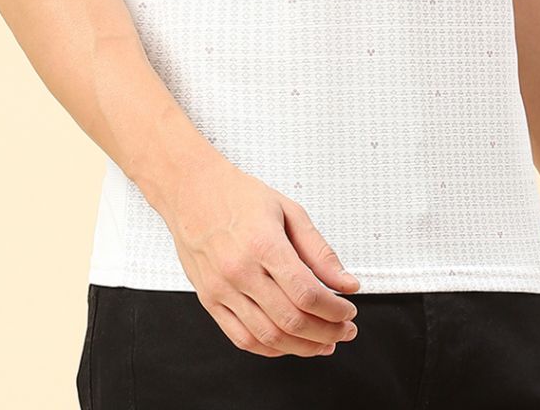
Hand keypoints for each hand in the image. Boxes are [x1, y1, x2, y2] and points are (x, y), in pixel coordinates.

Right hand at [158, 148, 361, 357]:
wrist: (191, 191)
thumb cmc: (237, 196)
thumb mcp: (288, 210)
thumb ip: (319, 251)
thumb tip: (346, 282)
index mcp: (263, 244)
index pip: (307, 293)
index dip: (335, 310)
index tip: (349, 309)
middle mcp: (240, 270)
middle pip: (291, 320)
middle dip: (327, 332)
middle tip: (344, 330)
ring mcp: (221, 289)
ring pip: (268, 337)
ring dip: (303, 347)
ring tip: (323, 342)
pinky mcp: (209, 300)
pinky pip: (242, 339)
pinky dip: (271, 349)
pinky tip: (289, 343)